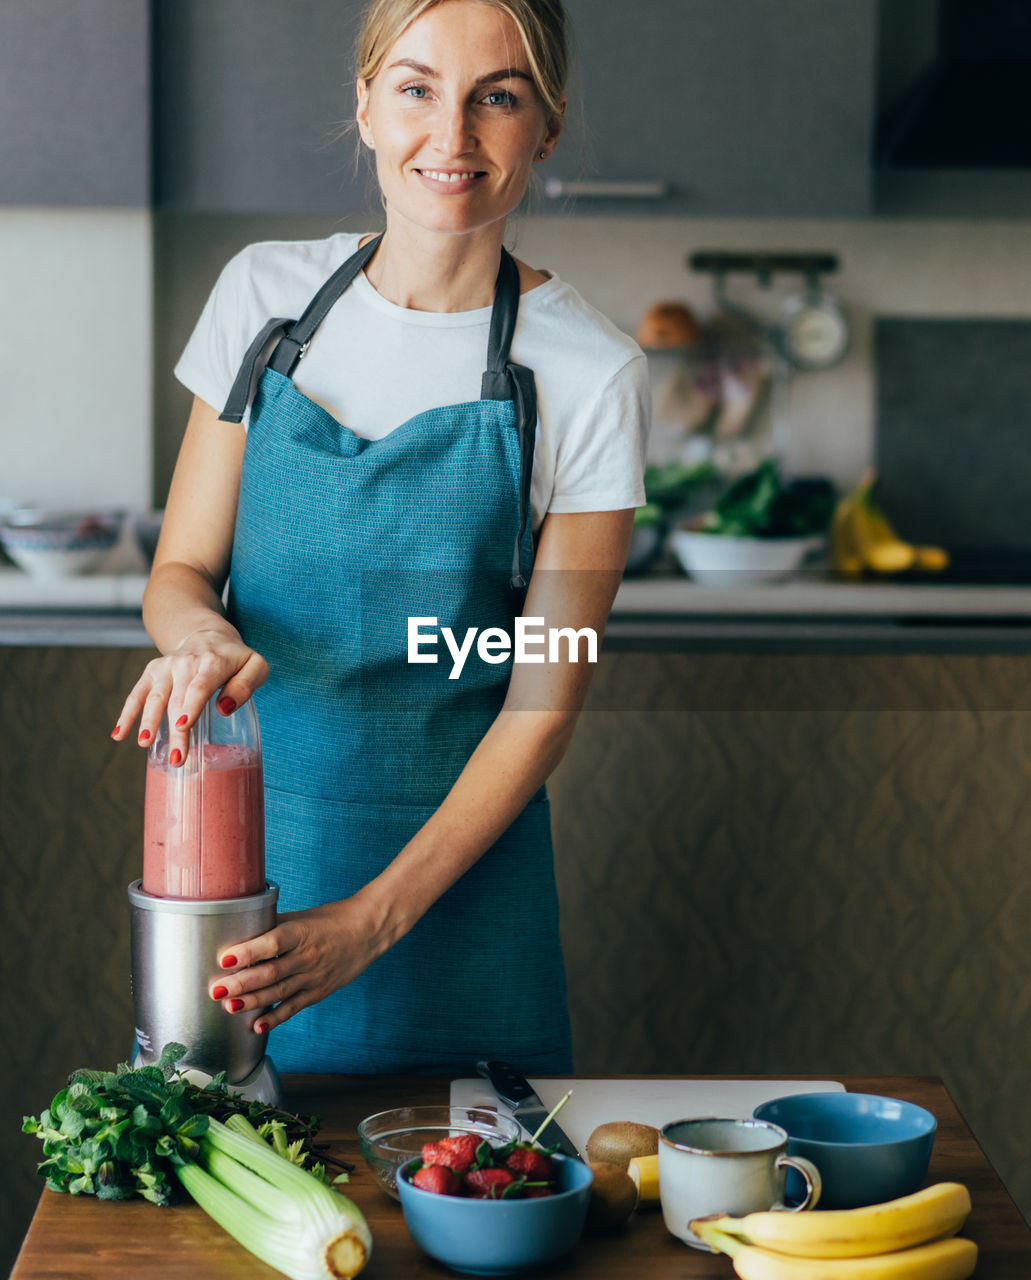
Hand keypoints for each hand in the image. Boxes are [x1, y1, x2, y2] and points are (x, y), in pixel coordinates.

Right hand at [111, 625, 267, 763]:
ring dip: (148, 722)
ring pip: (155, 697)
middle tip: (177, 759)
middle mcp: (186, 663)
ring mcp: (166, 667)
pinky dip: (127, 713)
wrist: (209, 636)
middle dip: (175, 730)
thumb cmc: (236, 660)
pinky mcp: (153, 672)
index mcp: (213, 662)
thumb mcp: (255, 666)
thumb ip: (246, 685)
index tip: (183, 725)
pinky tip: (118, 735)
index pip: (200, 685)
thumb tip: (224, 708)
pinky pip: (137, 694)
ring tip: (145, 744)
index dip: (191, 705)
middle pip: (178, 699)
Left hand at [209, 898, 391, 1032]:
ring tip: (229, 1007)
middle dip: (242, 983)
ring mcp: (314, 976)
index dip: (248, 952)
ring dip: (253, 1001)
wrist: (366, 931)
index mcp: (301, 932)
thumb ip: (272, 927)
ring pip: (279, 992)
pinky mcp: (318, 992)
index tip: (225, 959)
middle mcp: (307, 956)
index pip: (272, 942)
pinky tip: (257, 1026)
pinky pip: (294, 1007)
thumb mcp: (301, 917)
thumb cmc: (330, 920)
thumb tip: (239, 933)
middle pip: (271, 972)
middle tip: (217, 990)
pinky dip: (275, 1018)